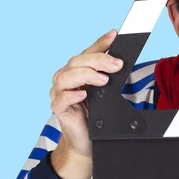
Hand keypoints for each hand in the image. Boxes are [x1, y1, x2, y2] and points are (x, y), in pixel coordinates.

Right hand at [49, 29, 122, 178]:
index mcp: (77, 71)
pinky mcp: (58, 109)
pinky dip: (72, 95)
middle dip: (98, 60)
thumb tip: (120, 60)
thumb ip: (108, 76)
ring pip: (66, 77)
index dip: (100, 43)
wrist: (86, 142)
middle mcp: (65, 79)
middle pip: (76, 62)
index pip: (88, 53)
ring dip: (86, 75)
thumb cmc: (95, 116)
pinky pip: (61, 99)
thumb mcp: (105, 93)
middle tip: (116, 65)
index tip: (115, 35)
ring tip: (103, 80)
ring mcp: (59, 93)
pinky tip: (83, 94)